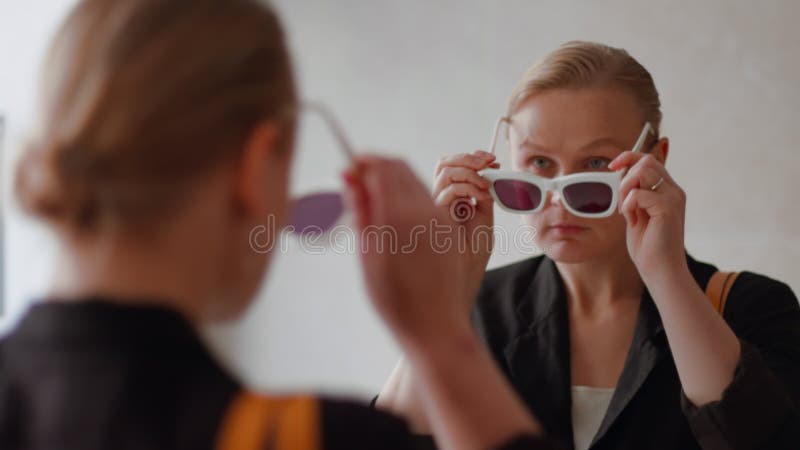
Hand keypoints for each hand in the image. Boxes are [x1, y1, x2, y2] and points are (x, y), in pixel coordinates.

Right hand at [342, 156, 470, 347]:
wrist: (435, 328)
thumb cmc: (395, 300)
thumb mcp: (368, 254)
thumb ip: (361, 210)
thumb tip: (350, 176)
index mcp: (399, 216)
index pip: (382, 167)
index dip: (363, 162)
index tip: (348, 169)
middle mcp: (424, 210)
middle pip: (399, 167)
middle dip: (377, 167)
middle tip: (356, 182)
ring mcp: (440, 218)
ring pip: (414, 180)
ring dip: (392, 179)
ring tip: (372, 201)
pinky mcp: (449, 227)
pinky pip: (427, 197)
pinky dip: (407, 194)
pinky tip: (392, 215)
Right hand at [432, 150, 498, 305]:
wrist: (465, 277)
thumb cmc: (471, 254)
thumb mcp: (484, 216)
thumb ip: (482, 194)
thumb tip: (488, 171)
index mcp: (451, 200)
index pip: (453, 168)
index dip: (472, 158)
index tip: (491, 160)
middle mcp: (439, 200)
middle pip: (443, 164)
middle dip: (467, 158)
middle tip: (487, 162)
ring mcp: (434, 205)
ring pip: (444, 171)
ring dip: (470, 172)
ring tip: (484, 187)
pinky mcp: (432, 214)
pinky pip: (447, 190)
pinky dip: (468, 187)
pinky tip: (478, 198)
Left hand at [609, 152, 687, 279]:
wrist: (660, 270)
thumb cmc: (648, 245)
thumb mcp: (638, 213)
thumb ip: (635, 194)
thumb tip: (622, 175)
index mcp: (668, 190)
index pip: (648, 159)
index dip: (628, 157)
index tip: (612, 166)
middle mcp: (674, 190)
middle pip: (646, 161)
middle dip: (625, 178)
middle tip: (623, 203)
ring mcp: (673, 198)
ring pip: (642, 171)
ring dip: (626, 190)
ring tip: (627, 211)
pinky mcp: (668, 208)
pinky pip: (638, 194)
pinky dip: (628, 206)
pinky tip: (633, 221)